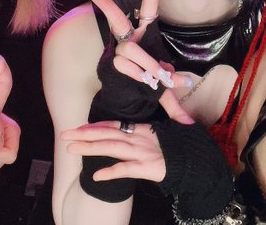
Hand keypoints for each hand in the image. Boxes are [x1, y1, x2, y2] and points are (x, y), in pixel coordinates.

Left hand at [63, 95, 192, 181]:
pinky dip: (111, 172)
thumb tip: (164, 89)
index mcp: (144, 130)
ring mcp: (143, 153)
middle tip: (64, 135)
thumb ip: (169, 107)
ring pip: (112, 148)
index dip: (96, 126)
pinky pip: (127, 170)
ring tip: (71, 148)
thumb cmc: (188, 145)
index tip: (79, 127)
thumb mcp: (178, 123)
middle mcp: (140, 140)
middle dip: (85, 135)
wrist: (201, 163)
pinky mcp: (148, 168)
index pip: (115, 126)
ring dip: (90, 148)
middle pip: (108, 135)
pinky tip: (96, 176)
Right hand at [81, 0, 190, 91]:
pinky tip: (146, 82)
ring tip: (160, 78)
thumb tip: (186, 89)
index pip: (149, 5)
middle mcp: (130, 37)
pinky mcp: (113, 62)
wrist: (129, 98)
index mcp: (145, 32)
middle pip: (115, 17)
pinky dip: (139, 74)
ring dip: (148, 63)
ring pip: (131, 49)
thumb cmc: (150, 79)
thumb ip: (174, 84)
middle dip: (103, 2)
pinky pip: (126, 64)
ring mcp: (120, 49)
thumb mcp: (165, 79)